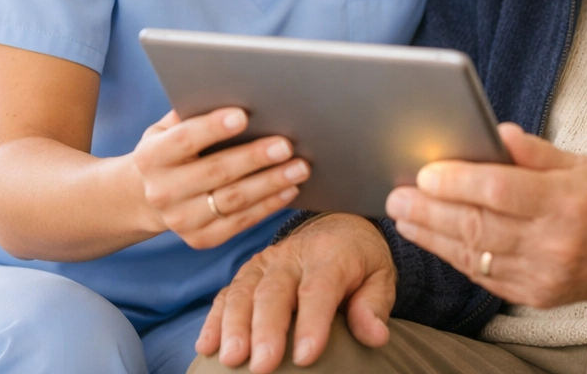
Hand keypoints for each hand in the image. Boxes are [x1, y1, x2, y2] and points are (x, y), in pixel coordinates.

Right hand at [133, 109, 309, 248]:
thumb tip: (236, 91)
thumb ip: (194, 111)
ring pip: (233, 200)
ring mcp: (181, 220)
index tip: (244, 115)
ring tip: (300, 167)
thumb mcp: (169, 128)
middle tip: (287, 144)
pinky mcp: (201, 239)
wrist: (148, 196)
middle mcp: (162, 192)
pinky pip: (241, 222)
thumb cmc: (172, 149)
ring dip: (271, 183)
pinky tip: (290, 189)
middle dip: (255, 157)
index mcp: (151, 157)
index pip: (184, 140)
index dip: (213, 127)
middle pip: (216, 172)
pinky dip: (269, 205)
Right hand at [195, 213, 395, 371]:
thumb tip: (376, 336)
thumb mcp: (380, 277)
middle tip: (262, 366)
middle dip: (266, 329)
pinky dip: (215, 317)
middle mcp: (295, 255)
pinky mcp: (251, 270)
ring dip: (234, 325)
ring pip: (245, 290)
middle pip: (276, 291)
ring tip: (230, 358)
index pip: (319, 289)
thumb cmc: (361, 261)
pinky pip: (229, 291)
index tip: (305, 357)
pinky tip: (206, 345)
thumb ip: (374, 306)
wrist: (340, 226)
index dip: (312, 323)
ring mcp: (268, 261)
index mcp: (332, 255)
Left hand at [385, 123, 586, 307]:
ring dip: (432, 236)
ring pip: (475, 255)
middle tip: (396, 197)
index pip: (500, 190)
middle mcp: (552, 242)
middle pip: (478, 226)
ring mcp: (542, 275)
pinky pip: (485, 276)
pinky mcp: (535, 296)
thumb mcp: (580, 162)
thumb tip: (495, 132)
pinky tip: (433, 239)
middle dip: (430, 211)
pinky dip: (455, 256)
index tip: (425, 172)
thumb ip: (535, 151)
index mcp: (565, 201)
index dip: (458, 181)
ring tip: (403, 218)